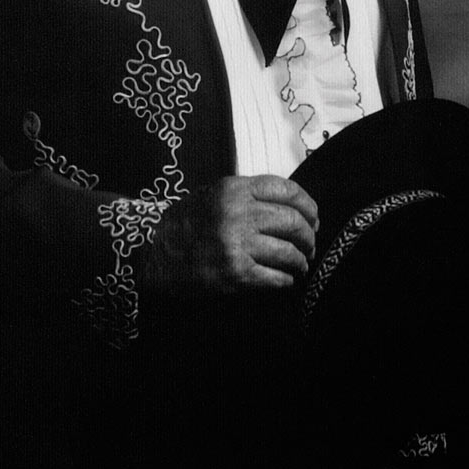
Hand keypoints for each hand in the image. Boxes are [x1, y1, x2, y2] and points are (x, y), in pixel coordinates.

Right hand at [144, 174, 318, 294]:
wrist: (154, 252)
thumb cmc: (187, 223)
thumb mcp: (214, 194)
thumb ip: (249, 194)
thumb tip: (293, 207)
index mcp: (234, 189)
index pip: (286, 190)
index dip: (307, 205)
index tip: (313, 216)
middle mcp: (238, 213)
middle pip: (293, 221)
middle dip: (308, 236)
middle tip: (310, 245)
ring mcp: (237, 244)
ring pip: (289, 251)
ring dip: (301, 260)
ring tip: (299, 264)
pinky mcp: (235, 273)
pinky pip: (276, 277)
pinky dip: (286, 280)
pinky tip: (285, 279)